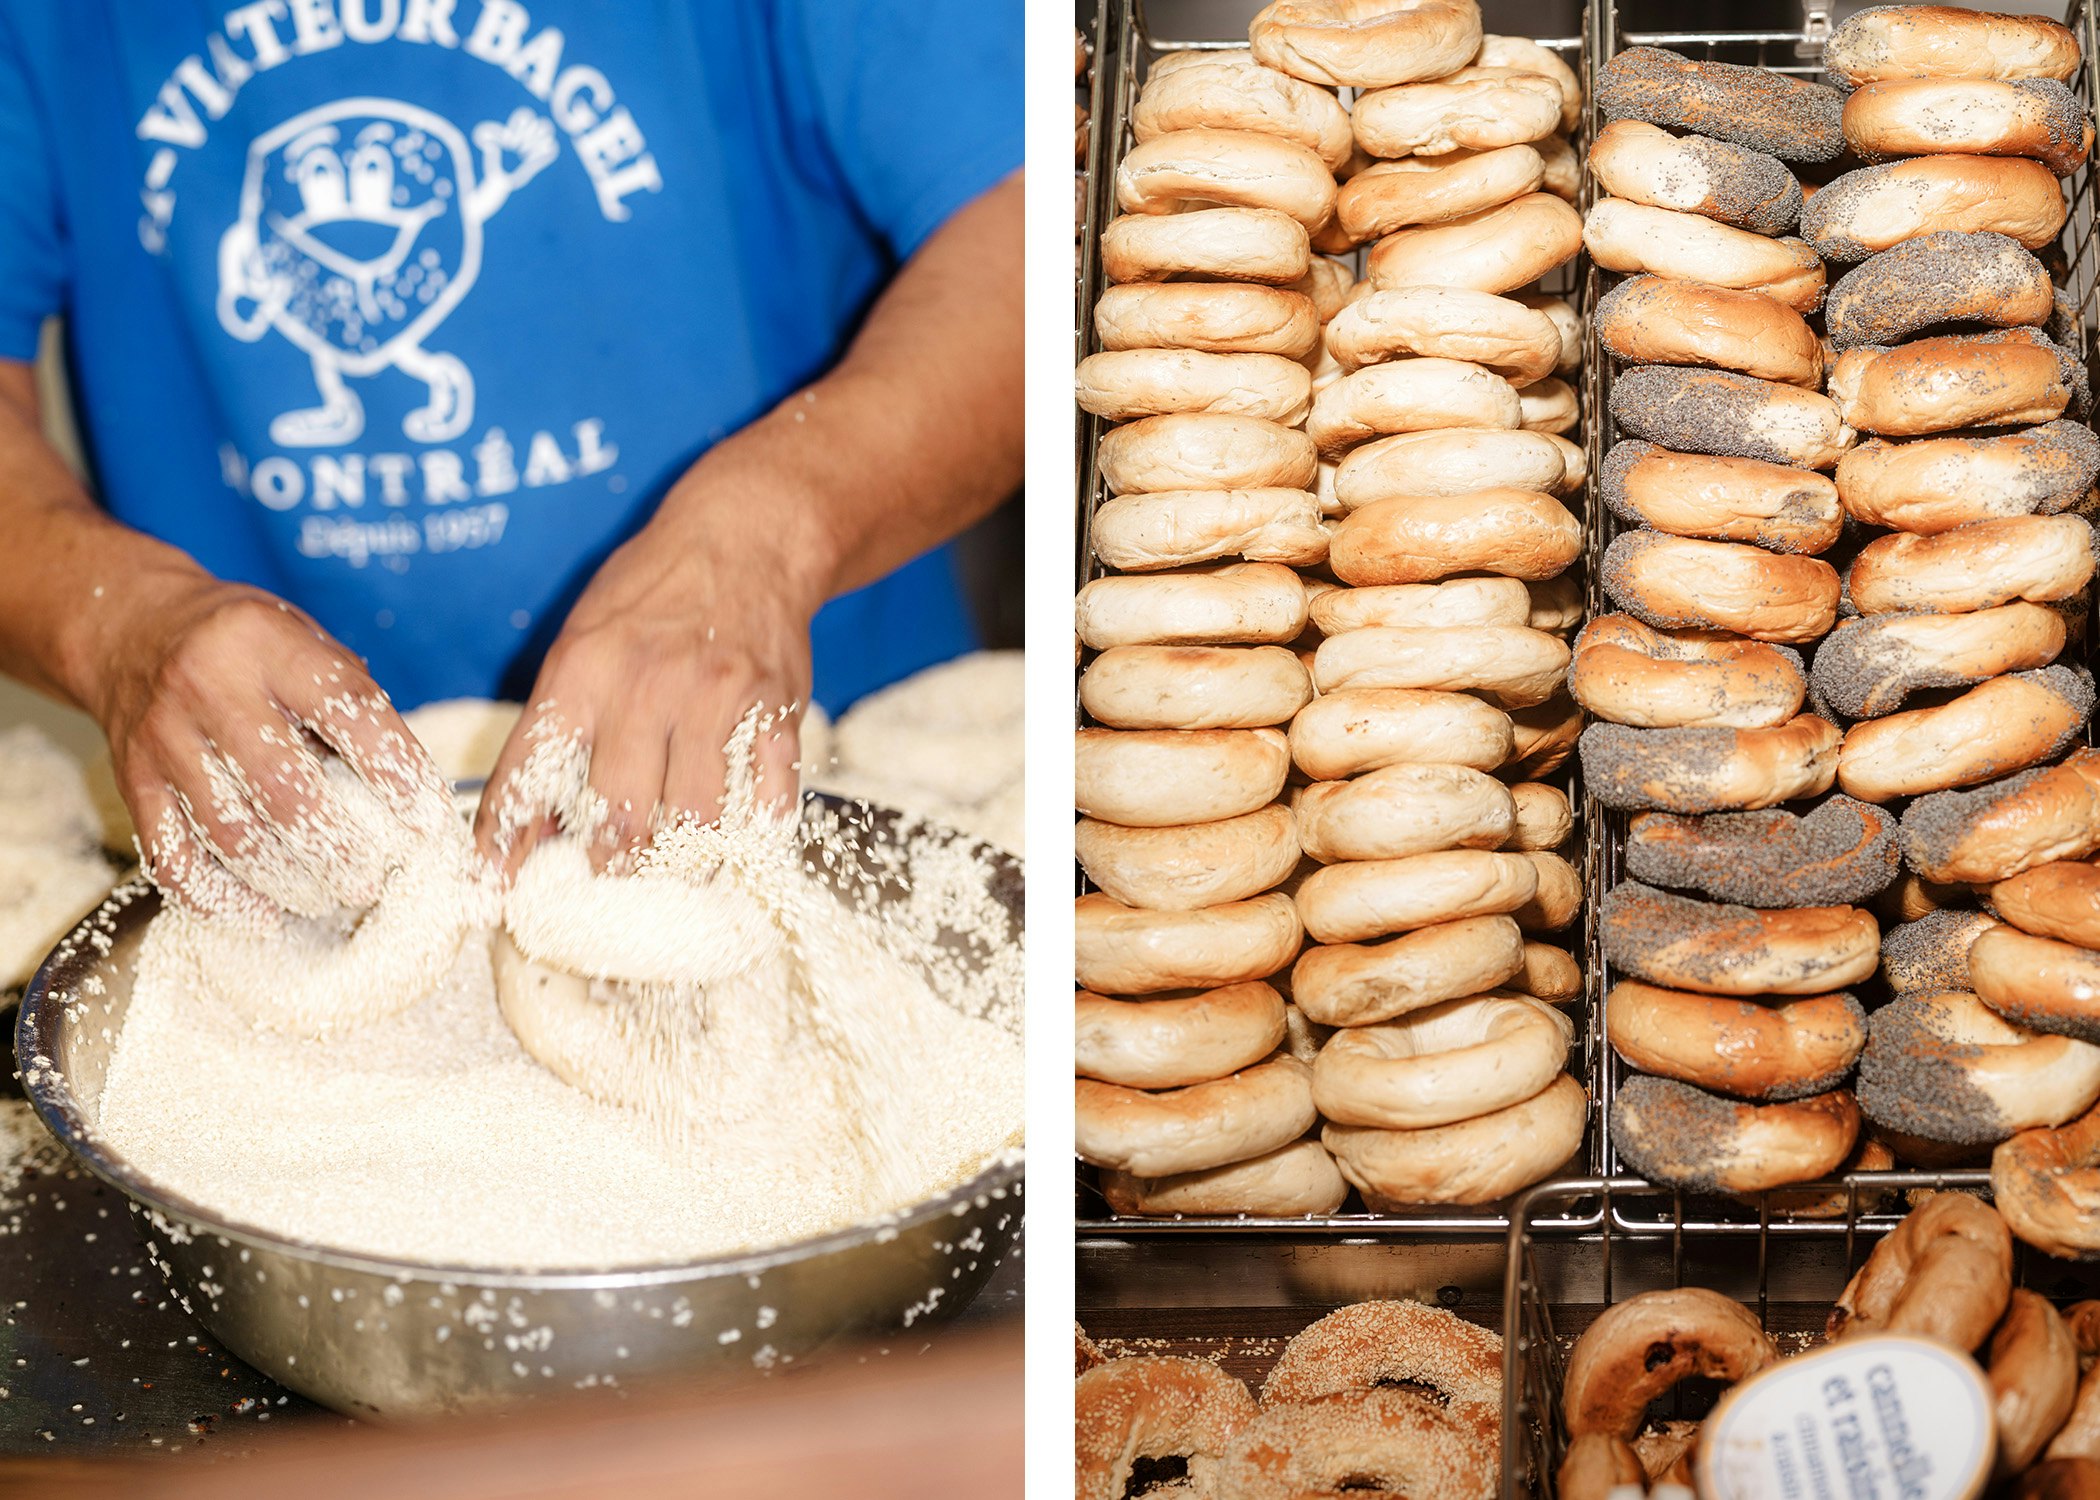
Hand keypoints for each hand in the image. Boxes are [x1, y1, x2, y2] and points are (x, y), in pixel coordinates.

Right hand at [81, 573, 445, 916]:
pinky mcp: (134, 781)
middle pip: (282, 788)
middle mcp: (211, 689)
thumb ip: (353, 702)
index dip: (394, 771)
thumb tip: (410, 793)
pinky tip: (260, 914)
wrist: (132, 629)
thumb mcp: (305, 639)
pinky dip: (217, 898)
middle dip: (337, 848)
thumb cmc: (246, 643)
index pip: (345, 712)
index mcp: (269, 645)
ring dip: (286, 880)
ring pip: (230, 831)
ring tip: (328, 897)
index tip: (428, 821)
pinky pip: (171, 854)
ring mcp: (165, 738)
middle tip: (374, 881)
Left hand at [474, 505, 818, 874]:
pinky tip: (737, 835)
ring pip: (694, 819)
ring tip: (671, 864)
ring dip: (679, 856)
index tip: (497, 880)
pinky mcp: (776, 710)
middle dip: (608, 860)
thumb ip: (560, 722)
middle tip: (609, 871)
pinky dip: (752, 830)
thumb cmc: (653, 593)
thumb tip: (532, 821)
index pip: (532, 770)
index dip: (508, 836)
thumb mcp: (585, 637)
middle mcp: (649, 686)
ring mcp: (719, 699)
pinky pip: (766, 797)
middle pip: (621, 812)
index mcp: (585, 668)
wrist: (748, 538)